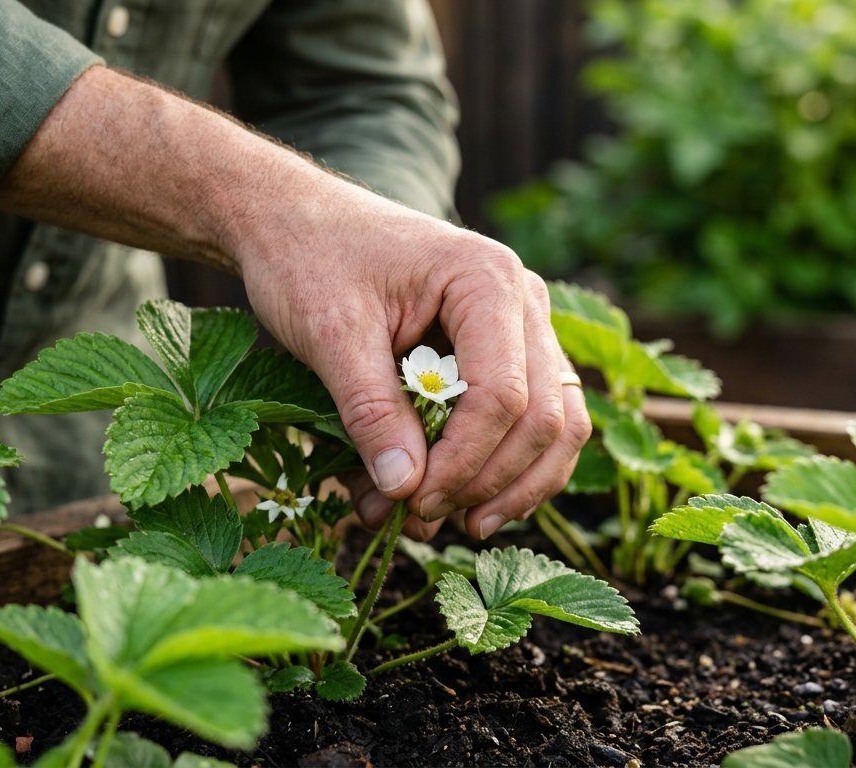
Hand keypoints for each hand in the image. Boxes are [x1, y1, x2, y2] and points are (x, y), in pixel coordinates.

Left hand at [0, 66, 587, 538]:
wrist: (297, 221)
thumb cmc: (308, 260)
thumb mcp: (328, 333)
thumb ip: (369, 411)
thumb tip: (404, 491)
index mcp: (487, 280)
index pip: (504, 395)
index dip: (463, 463)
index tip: (410, 502)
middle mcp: (523, 301)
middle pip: (543, 417)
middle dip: (485, 483)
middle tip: (419, 522)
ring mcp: (524, 326)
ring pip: (558, 425)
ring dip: (510, 486)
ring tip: (441, 523)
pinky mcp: (509, 351)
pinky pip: (537, 420)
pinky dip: (506, 468)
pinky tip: (459, 500)